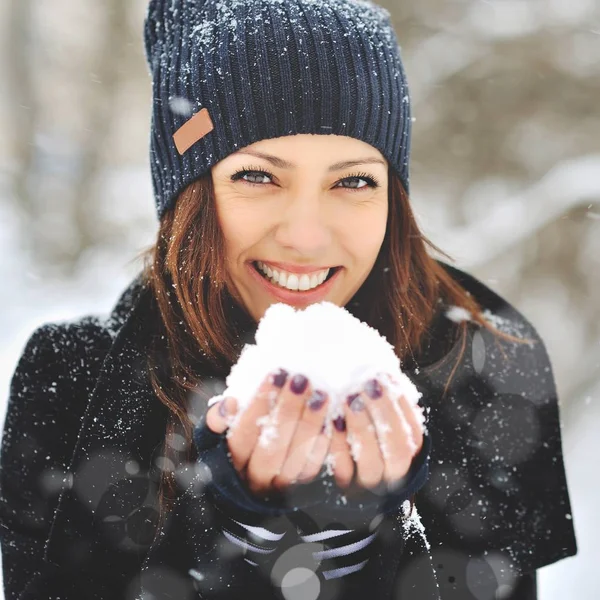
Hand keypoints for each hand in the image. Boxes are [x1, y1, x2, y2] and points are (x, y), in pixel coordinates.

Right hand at [206, 370, 330, 494]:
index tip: (277, 374)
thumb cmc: (237, 446)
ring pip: (295, 459)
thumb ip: (218, 420)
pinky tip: (330, 419)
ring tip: (321, 394)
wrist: (250, 485)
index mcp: (229, 461)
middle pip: (272, 446)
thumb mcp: (218, 434)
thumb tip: (229, 404)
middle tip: (302, 379)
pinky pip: (313, 469)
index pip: (244, 431)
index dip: (261, 402)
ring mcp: (278, 488)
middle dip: (288, 410)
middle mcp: (253, 479)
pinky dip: (322, 444)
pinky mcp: (300, 491)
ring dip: (310, 424)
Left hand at [339, 378, 423, 490]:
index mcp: (408, 452)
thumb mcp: (381, 412)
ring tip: (348, 398)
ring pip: (371, 462)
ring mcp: (369, 482)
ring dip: (361, 428)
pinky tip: (333, 419)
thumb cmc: (366, 425)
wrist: (344, 463)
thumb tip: (384, 373)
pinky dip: (338, 443)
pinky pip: (342, 469)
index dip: (399, 406)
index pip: (413, 434)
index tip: (383, 377)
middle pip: (397, 450)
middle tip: (367, 385)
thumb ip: (387, 398)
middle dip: (383, 414)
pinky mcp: (343, 486)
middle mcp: (393, 473)